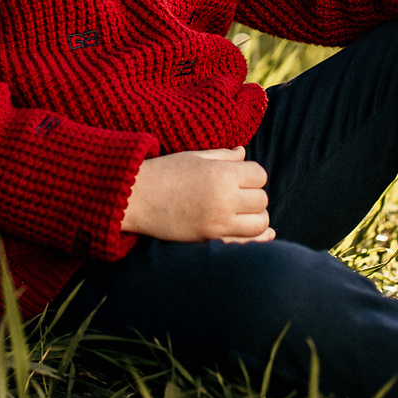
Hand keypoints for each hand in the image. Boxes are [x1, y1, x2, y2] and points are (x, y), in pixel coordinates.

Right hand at [120, 147, 274, 242]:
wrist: (135, 198)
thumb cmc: (164, 172)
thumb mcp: (195, 157)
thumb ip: (223, 156)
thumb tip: (243, 153)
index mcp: (221, 174)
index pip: (259, 175)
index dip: (251, 175)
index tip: (239, 177)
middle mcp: (224, 199)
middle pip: (262, 199)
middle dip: (254, 196)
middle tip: (239, 195)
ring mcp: (218, 223)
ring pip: (260, 222)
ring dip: (256, 217)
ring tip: (243, 213)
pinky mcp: (210, 240)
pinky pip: (247, 243)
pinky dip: (258, 239)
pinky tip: (262, 234)